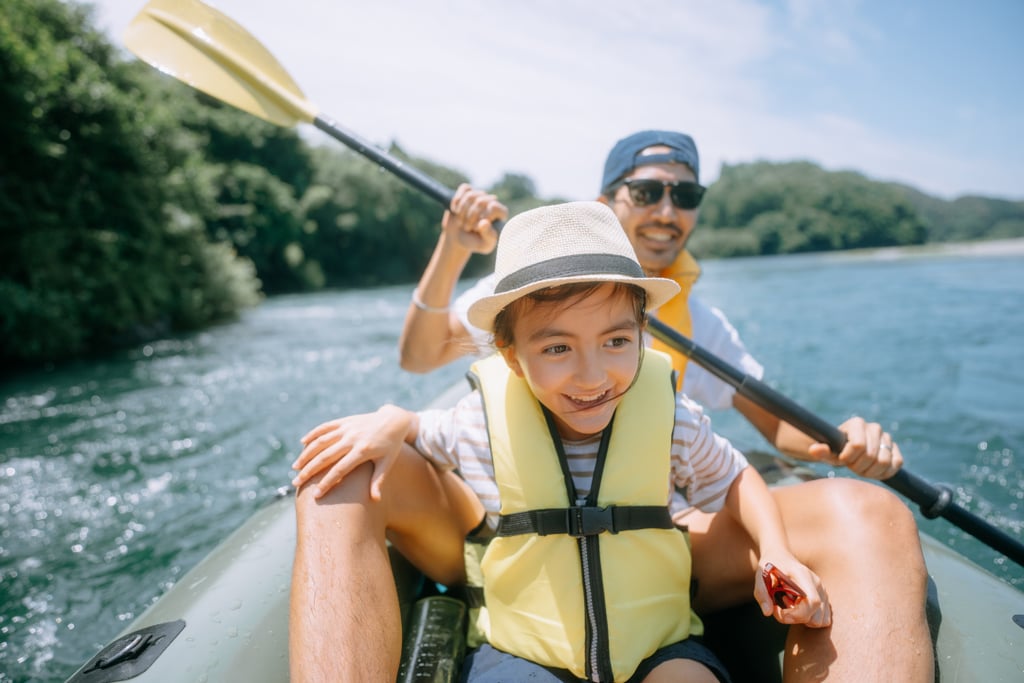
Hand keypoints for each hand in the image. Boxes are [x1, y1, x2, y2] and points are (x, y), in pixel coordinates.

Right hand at [291, 405, 413, 499]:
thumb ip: (378, 480)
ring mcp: (347, 428)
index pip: (340, 470)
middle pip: (325, 456)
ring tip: (295, 467)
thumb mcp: (387, 463)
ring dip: (306, 454)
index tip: (315, 495)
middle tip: (296, 483)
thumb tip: (375, 500)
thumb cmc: (391, 446)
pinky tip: (302, 444)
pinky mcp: (344, 421)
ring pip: (321, 441)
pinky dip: (312, 434)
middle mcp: (352, 438)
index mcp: (363, 451)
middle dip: (309, 471)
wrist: (394, 420)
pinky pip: (324, 427)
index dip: (327, 482)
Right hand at [443, 183, 505, 253]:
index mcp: (501, 213)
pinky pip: (464, 189)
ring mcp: (480, 195)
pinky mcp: (468, 192)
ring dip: (462, 211)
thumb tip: (485, 223)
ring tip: (461, 222)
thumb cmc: (475, 242)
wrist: (458, 238)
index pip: (494, 206)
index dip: (482, 217)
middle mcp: (492, 201)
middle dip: (470, 217)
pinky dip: (457, 201)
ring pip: (470, 195)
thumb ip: (488, 236)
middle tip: (467, 228)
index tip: (476, 228)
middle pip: (480, 201)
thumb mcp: (484, 245)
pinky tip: (455, 210)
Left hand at [753, 556, 830, 627]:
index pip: (813, 602)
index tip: (778, 610)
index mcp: (803, 575)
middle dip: (796, 619)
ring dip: (803, 619)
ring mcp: (823, 591)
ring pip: (821, 621)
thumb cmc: (769, 567)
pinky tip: (797, 608)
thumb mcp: (759, 577)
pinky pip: (823, 619)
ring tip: (789, 606)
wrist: (780, 556)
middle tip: (780, 607)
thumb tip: (767, 613)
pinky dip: (809, 619)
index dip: (796, 614)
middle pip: (816, 617)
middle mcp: (818, 584)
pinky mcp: (824, 598)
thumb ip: (761, 593)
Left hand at [808, 416, 902, 479]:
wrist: (847, 452)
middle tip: (852, 467)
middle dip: (859, 467)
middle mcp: (874, 427)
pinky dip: (885, 472)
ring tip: (862, 469)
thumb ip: (821, 451)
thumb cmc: (836, 451)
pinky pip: (897, 463)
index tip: (843, 460)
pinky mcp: (895, 449)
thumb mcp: (827, 453)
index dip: (849, 458)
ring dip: (871, 472)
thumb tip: (814, 449)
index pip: (857, 445)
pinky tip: (874, 472)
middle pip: (871, 456)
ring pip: (885, 461)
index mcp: (857, 423)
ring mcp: (886, 437)